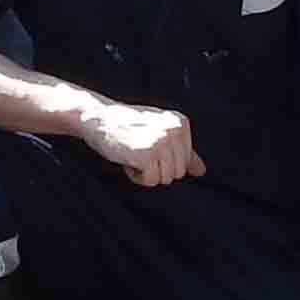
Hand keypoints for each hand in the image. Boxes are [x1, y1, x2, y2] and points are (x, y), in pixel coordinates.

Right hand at [79, 101, 197, 187]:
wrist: (98, 118)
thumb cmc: (127, 126)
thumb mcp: (158, 132)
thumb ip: (182, 151)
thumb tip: (202, 171)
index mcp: (181, 123)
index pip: (186, 162)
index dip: (164, 161)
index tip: (148, 146)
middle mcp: (174, 130)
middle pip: (178, 173)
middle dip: (157, 169)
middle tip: (138, 151)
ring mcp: (161, 142)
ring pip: (165, 179)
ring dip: (146, 173)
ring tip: (133, 154)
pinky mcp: (148, 154)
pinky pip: (151, 181)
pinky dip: (136, 176)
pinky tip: (127, 159)